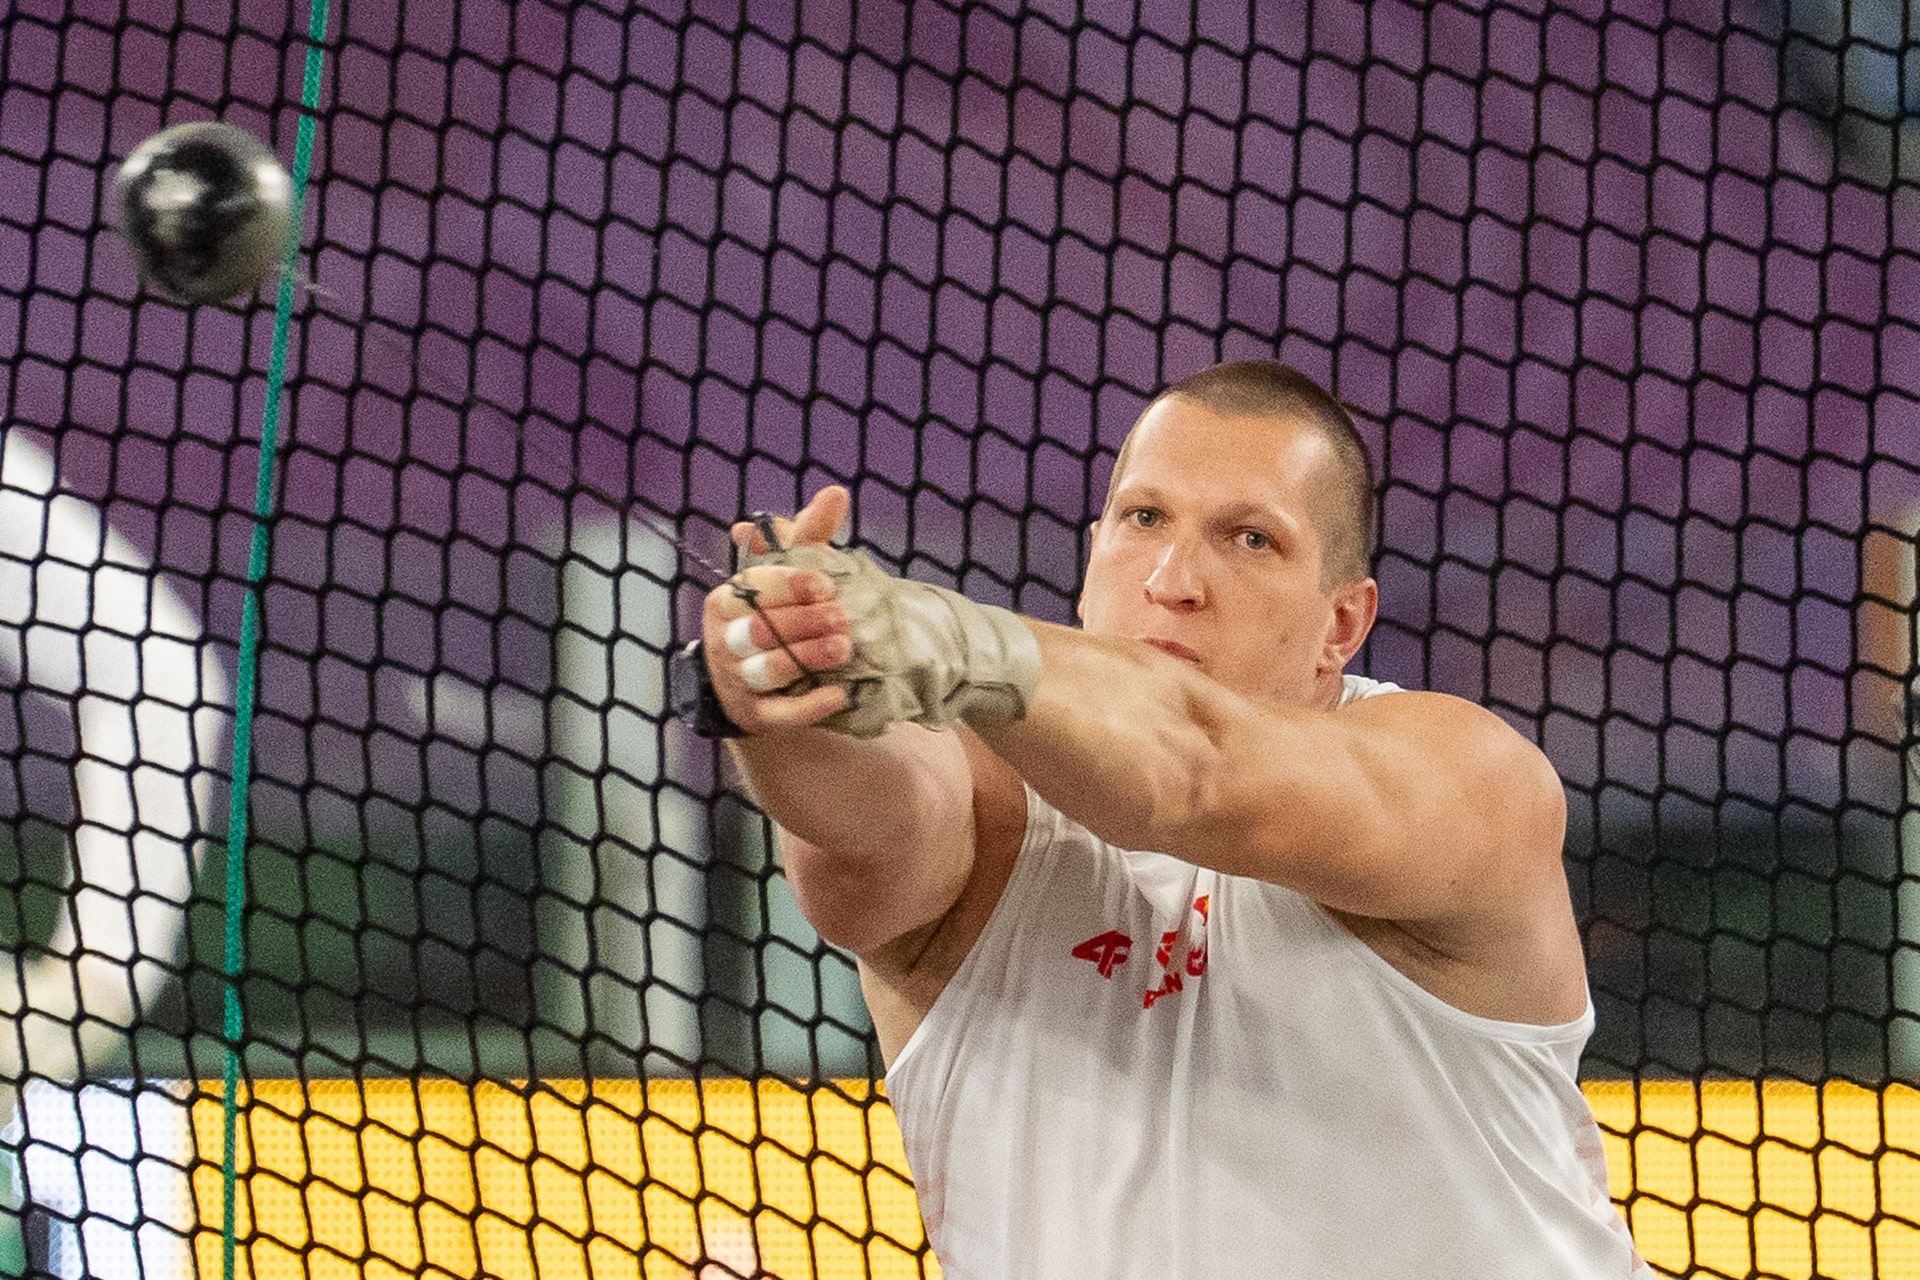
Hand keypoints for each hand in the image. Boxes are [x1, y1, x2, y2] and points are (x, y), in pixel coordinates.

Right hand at [700, 486, 856, 733]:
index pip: (751, 588)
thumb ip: (809, 535)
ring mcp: (737, 680)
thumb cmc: (775, 615)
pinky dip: (808, 707)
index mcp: (727, 601)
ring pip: (766, 669)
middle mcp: (725, 640)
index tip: (825, 583)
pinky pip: (778, 714)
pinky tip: (839, 694)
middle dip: (802, 621)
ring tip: (843, 648)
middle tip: (843, 616)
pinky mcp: (756, 716)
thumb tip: (836, 492)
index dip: (787, 585)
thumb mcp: (788, 574)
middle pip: (759, 630)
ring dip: (806, 658)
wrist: (753, 684)